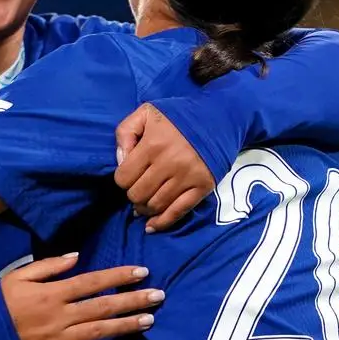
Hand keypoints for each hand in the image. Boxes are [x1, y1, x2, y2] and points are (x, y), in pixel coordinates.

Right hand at [0, 253, 163, 339]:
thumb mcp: (17, 276)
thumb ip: (47, 266)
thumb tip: (77, 257)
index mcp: (51, 293)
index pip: (92, 282)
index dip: (118, 276)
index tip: (142, 271)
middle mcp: (59, 316)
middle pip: (102, 306)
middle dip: (133, 300)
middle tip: (159, 296)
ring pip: (99, 332)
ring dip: (126, 326)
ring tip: (150, 320)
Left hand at [114, 104, 213, 232]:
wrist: (218, 117)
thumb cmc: (178, 116)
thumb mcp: (145, 113)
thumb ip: (125, 132)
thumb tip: (120, 161)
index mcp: (153, 145)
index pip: (124, 178)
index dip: (122, 179)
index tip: (129, 175)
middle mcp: (169, 163)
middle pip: (138, 195)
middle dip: (133, 194)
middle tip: (138, 188)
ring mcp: (187, 177)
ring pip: (155, 206)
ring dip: (145, 209)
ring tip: (143, 204)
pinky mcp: (202, 187)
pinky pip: (178, 212)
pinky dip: (162, 223)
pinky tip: (151, 226)